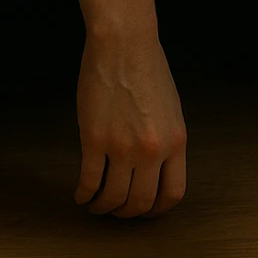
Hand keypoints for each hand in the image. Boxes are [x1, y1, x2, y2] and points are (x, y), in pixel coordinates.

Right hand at [73, 31, 187, 218]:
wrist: (124, 43)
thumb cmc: (147, 68)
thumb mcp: (171, 108)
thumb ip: (166, 141)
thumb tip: (156, 169)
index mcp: (176, 141)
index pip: (172, 194)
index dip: (157, 210)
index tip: (145, 211)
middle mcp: (152, 149)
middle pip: (140, 203)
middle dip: (127, 214)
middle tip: (116, 211)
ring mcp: (122, 147)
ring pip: (112, 198)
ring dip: (102, 208)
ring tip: (95, 204)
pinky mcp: (94, 139)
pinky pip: (88, 181)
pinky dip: (83, 195)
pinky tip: (81, 194)